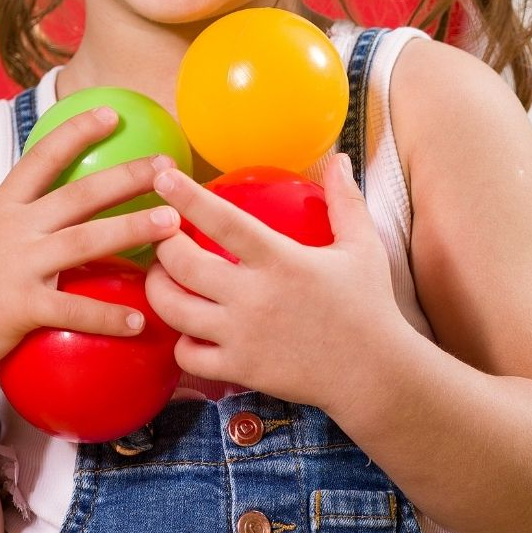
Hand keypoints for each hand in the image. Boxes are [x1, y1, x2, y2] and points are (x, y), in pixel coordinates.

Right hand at [0, 107, 183, 382]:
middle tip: (169, 167)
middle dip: (128, 176)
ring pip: (86, 241)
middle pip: (80, 194)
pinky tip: (141, 321)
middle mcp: (13, 230)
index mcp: (1, 208)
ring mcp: (17, 266)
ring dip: (133, 230)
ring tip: (173, 225)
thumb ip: (8, 221)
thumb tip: (44, 209)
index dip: (77, 131)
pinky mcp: (21, 307)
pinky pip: (75, 309)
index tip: (112, 112)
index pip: (42, 157)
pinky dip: (109, 316)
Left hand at [146, 154, 412, 411]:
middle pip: (182, 265)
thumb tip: (338, 158)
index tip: (163, 178)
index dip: (188, 197)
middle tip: (162, 235)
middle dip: (161, 244)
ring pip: (174, 310)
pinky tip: (190, 330)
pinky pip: (187, 356)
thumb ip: (345, 200)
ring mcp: (243, 336)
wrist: (373, 373)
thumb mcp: (363, 247)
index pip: (224, 222)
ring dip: (158, 288)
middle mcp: (255, 297)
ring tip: (163, 277)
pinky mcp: (239, 369)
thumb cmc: (369, 306)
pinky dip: (181, 341)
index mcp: (282, 261)